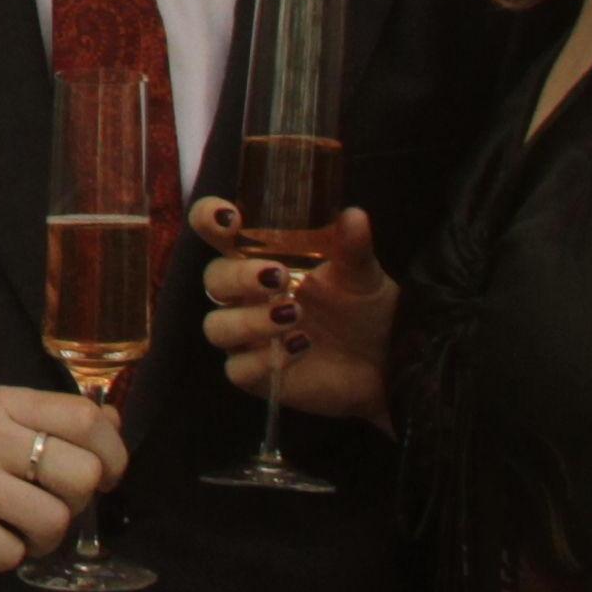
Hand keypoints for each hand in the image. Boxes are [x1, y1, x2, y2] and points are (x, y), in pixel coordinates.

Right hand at [0, 385, 129, 591]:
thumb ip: (51, 427)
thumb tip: (112, 424)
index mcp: (1, 402)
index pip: (86, 416)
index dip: (113, 455)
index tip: (105, 478)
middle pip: (80, 473)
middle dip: (75, 505)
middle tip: (43, 508)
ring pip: (52, 520)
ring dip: (41, 540)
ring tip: (11, 529)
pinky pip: (11, 554)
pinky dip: (5, 558)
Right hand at [191, 194, 397, 430]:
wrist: (383, 359)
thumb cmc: (361, 304)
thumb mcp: (361, 272)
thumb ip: (353, 247)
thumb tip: (354, 216)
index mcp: (259, 256)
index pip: (214, 230)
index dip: (208, 218)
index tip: (231, 218)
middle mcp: (245, 294)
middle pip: (214, 279)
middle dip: (239, 277)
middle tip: (278, 276)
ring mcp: (247, 336)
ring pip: (218, 327)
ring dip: (251, 320)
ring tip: (295, 315)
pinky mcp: (255, 374)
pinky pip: (238, 369)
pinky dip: (264, 359)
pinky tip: (300, 346)